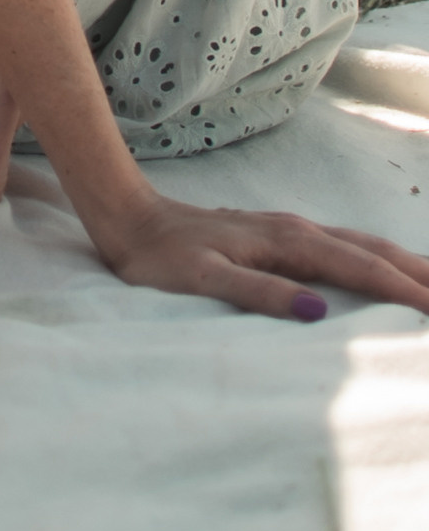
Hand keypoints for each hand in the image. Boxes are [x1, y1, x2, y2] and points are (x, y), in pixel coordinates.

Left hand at [99, 191, 428, 321]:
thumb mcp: (202, 279)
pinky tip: (382, 269)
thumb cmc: (161, 258)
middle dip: (421, 274)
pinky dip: (377, 258)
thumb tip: (316, 311)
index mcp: (288, 242)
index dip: (407, 291)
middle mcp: (298, 230)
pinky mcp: (281, 236)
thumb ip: (257, 293)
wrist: (130, 219)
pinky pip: (345, 247)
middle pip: (376, 250)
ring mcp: (291, 230)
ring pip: (364, 245)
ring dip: (405, 263)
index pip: (363, 268)